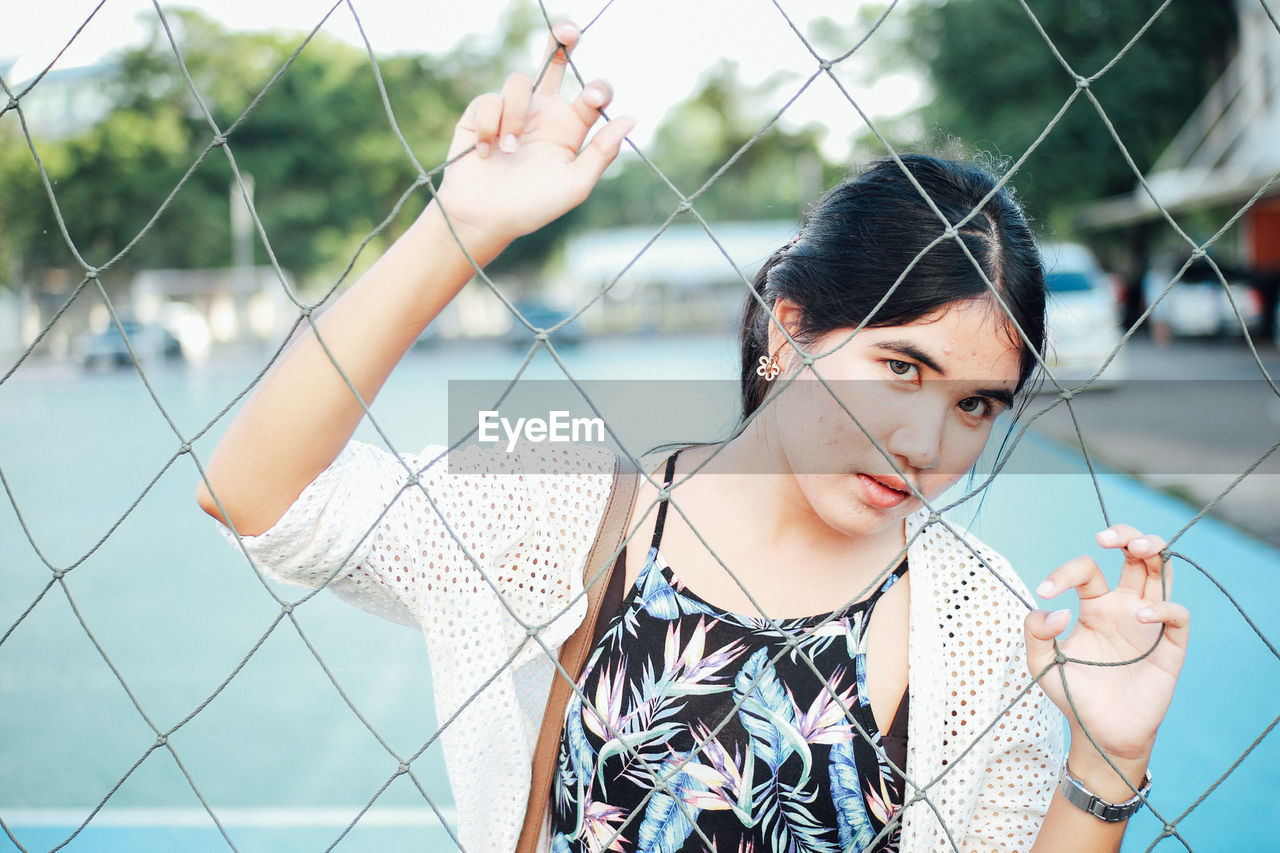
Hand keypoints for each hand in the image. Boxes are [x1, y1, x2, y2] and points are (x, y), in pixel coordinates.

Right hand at [433, 21, 635, 257]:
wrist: (484, 218)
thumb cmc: (532, 207)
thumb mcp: (574, 185)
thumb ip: (601, 153)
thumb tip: (630, 118)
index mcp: (570, 128)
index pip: (591, 95)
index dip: (598, 89)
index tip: (594, 98)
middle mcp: (543, 113)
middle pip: (555, 62)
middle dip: (562, 40)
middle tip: (569, 32)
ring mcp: (512, 110)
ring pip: (519, 82)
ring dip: (515, 115)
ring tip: (510, 150)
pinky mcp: (481, 113)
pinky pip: (489, 99)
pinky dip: (490, 125)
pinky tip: (486, 152)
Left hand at [1024, 524, 1188, 778]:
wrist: (1100, 734)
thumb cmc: (1073, 695)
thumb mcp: (1040, 663)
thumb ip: (1035, 631)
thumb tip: (1057, 610)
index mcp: (1095, 606)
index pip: (1087, 571)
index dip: (1066, 572)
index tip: (1046, 591)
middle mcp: (1124, 607)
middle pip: (1136, 556)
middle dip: (1127, 535)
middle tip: (1106, 537)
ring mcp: (1149, 624)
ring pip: (1162, 573)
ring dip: (1154, 552)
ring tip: (1136, 548)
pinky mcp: (1169, 647)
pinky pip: (1177, 615)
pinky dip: (1163, 608)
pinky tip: (1140, 615)